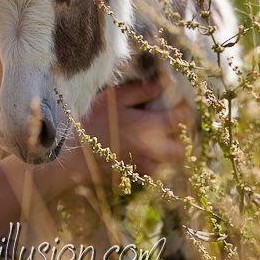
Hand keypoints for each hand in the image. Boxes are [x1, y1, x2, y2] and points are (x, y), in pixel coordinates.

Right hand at [72, 78, 189, 180]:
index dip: (185, 112)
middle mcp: (153, 149)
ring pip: (166, 164)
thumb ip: (141, 91)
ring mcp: (143, 165)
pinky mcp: (131, 176)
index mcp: (151, 126)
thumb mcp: (115, 98)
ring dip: (165, 154)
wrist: (73, 154)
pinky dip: (149, 165)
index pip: (182, 120)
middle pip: (181, 151)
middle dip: (181, 141)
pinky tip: (138, 155)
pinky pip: (149, 173)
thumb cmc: (92, 121)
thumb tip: (163, 83)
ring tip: (155, 143)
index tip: (181, 107)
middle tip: (173, 130)